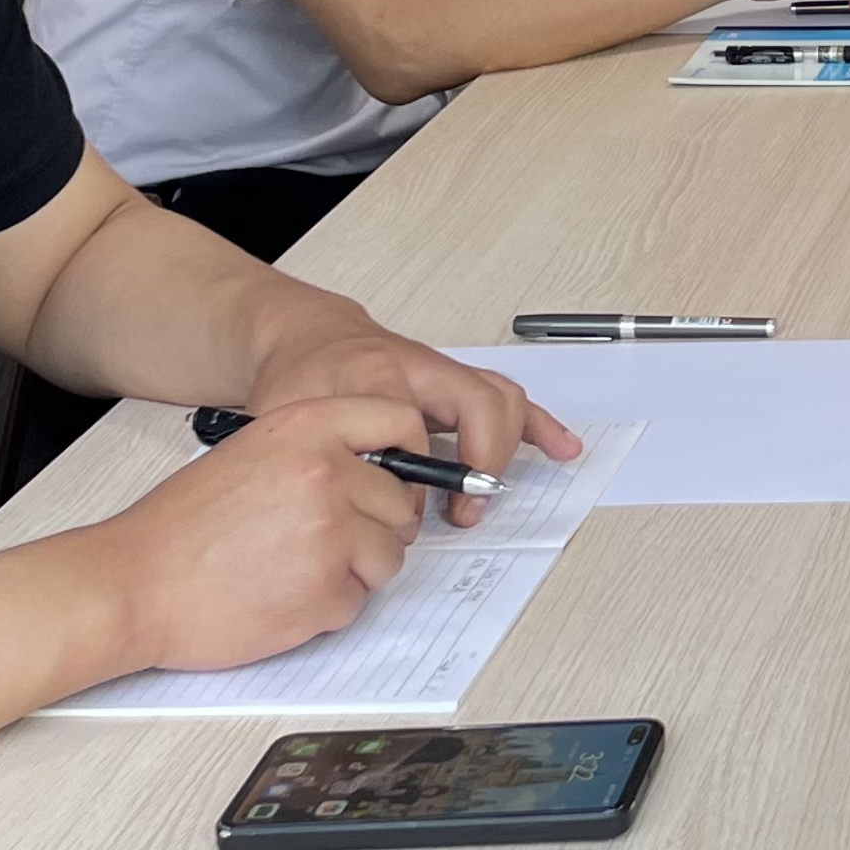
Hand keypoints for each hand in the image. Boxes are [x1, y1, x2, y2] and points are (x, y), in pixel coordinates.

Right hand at [90, 394, 432, 670]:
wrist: (130, 584)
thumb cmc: (178, 527)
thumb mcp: (249, 455)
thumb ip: (314, 452)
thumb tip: (375, 471)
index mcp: (306, 428)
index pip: (399, 421)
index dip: (408, 455)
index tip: (397, 478)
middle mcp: (327, 473)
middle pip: (401, 503)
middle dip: (373, 528)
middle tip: (322, 542)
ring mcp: (331, 534)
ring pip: (388, 557)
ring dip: (353, 572)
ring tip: (292, 570)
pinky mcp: (325, 592)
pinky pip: (357, 602)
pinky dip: (326, 609)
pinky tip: (279, 597)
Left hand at [241, 329, 581, 526]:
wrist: (307, 338)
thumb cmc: (298, 377)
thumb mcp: (287, 416)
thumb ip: (317, 453)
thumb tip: (359, 500)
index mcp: (376, 372)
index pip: (414, 425)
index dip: (418, 476)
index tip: (412, 511)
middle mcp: (420, 366)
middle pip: (479, 402)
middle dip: (482, 460)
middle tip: (462, 511)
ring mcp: (444, 374)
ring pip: (500, 398)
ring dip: (517, 443)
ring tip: (513, 489)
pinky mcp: (457, 383)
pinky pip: (507, 399)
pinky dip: (540, 426)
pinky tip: (562, 448)